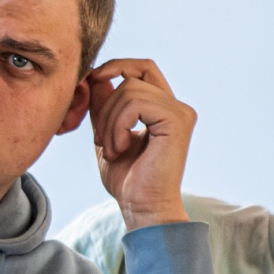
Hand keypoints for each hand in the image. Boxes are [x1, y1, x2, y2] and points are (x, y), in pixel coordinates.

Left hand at [85, 58, 193, 229]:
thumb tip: (94, 76)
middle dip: (105, 107)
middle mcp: (177, 107)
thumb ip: (104, 105)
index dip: (118, 65)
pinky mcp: (177, 120)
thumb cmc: (127, 179)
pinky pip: (135, 104)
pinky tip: (121, 149)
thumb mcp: (107, 133)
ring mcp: (180, 112)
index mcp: (163, 108)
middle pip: (131, 79)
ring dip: (109, 122)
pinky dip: (118, 126)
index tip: (93, 78)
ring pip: (129, 91)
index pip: (144, 68)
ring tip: (112, 150)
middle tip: (101, 141)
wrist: (141, 208)